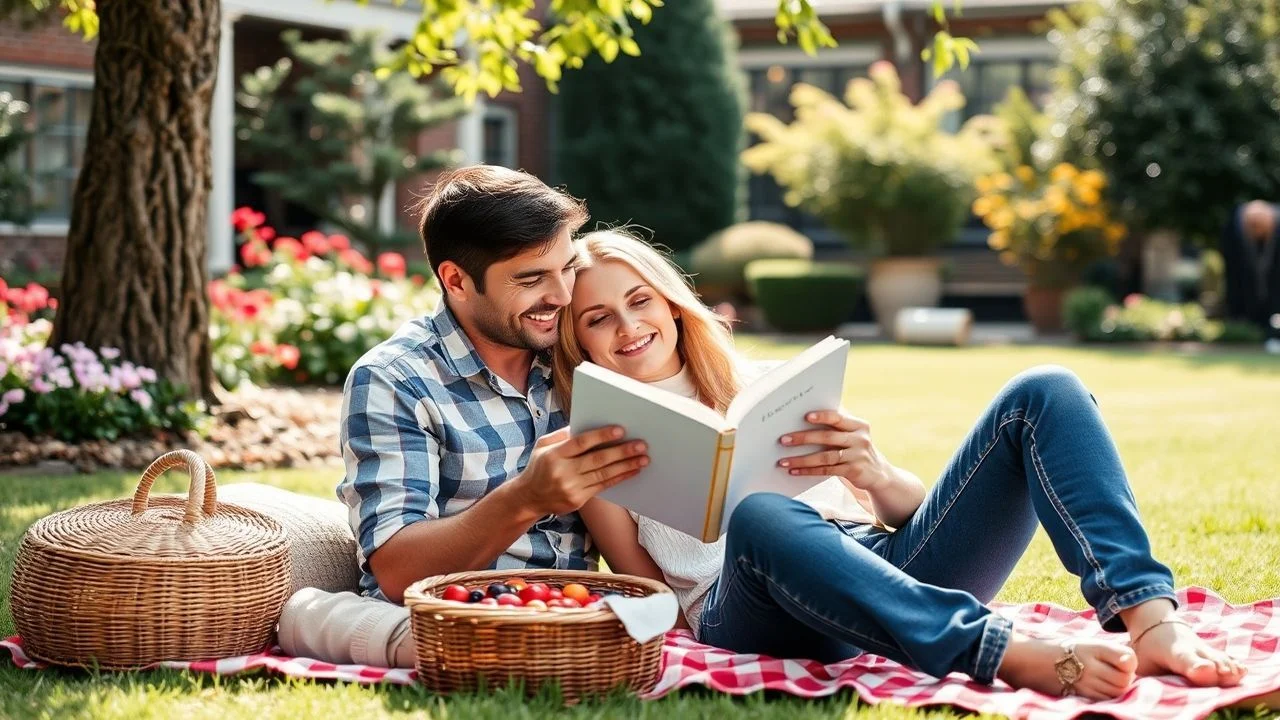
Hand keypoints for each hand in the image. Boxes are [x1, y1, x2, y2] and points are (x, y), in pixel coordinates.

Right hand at [515, 426, 648, 515]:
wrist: (528, 498)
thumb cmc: (539, 466)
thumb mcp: (543, 446)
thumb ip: (562, 435)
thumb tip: (584, 423)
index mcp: (555, 455)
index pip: (581, 443)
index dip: (602, 436)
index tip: (621, 430)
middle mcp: (563, 472)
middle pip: (597, 460)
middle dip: (622, 451)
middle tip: (641, 444)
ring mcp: (571, 488)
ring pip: (604, 475)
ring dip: (626, 466)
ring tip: (644, 458)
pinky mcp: (578, 500)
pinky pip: (603, 487)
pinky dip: (620, 478)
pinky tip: (633, 471)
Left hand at [776, 409, 890, 490]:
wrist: (878, 473)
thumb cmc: (855, 449)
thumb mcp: (852, 434)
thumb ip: (835, 426)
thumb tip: (803, 417)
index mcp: (858, 425)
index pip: (838, 417)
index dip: (822, 416)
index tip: (805, 416)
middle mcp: (860, 439)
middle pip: (828, 437)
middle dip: (803, 438)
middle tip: (783, 440)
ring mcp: (858, 456)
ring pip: (825, 457)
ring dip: (802, 459)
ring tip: (784, 461)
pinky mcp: (853, 471)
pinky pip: (827, 470)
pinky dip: (809, 471)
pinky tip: (795, 471)